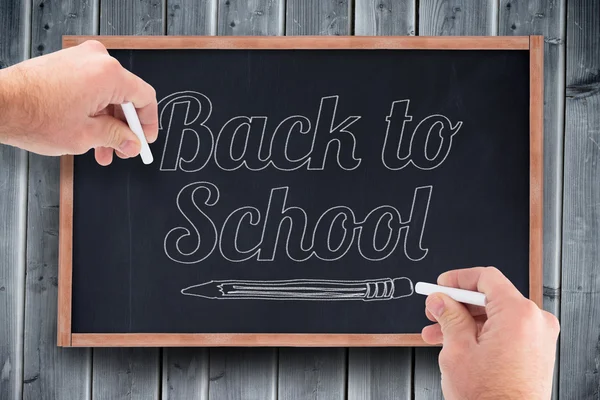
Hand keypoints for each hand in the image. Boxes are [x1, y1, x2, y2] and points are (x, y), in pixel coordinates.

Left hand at [0, 40, 157, 164]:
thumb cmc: (33, 115)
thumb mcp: (86, 136)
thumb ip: (117, 137)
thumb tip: (130, 142)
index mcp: (108, 74)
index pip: (144, 97)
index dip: (148, 123)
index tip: (144, 138)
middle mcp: (96, 60)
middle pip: (125, 96)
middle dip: (124, 127)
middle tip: (122, 148)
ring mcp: (79, 59)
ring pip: (107, 94)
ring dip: (107, 122)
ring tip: (101, 148)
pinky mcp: (66, 63)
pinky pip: (91, 87)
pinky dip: (93, 109)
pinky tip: (88, 132)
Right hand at [421, 267, 558, 399]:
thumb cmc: (490, 398)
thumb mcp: (457, 349)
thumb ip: (448, 316)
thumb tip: (440, 300)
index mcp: (518, 314)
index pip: (486, 278)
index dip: (458, 279)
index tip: (441, 284)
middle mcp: (535, 322)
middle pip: (490, 298)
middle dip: (457, 304)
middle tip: (434, 310)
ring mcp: (539, 339)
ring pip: (495, 316)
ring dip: (465, 322)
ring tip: (438, 333)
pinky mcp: (536, 353)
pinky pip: (506, 332)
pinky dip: (481, 334)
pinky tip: (457, 343)